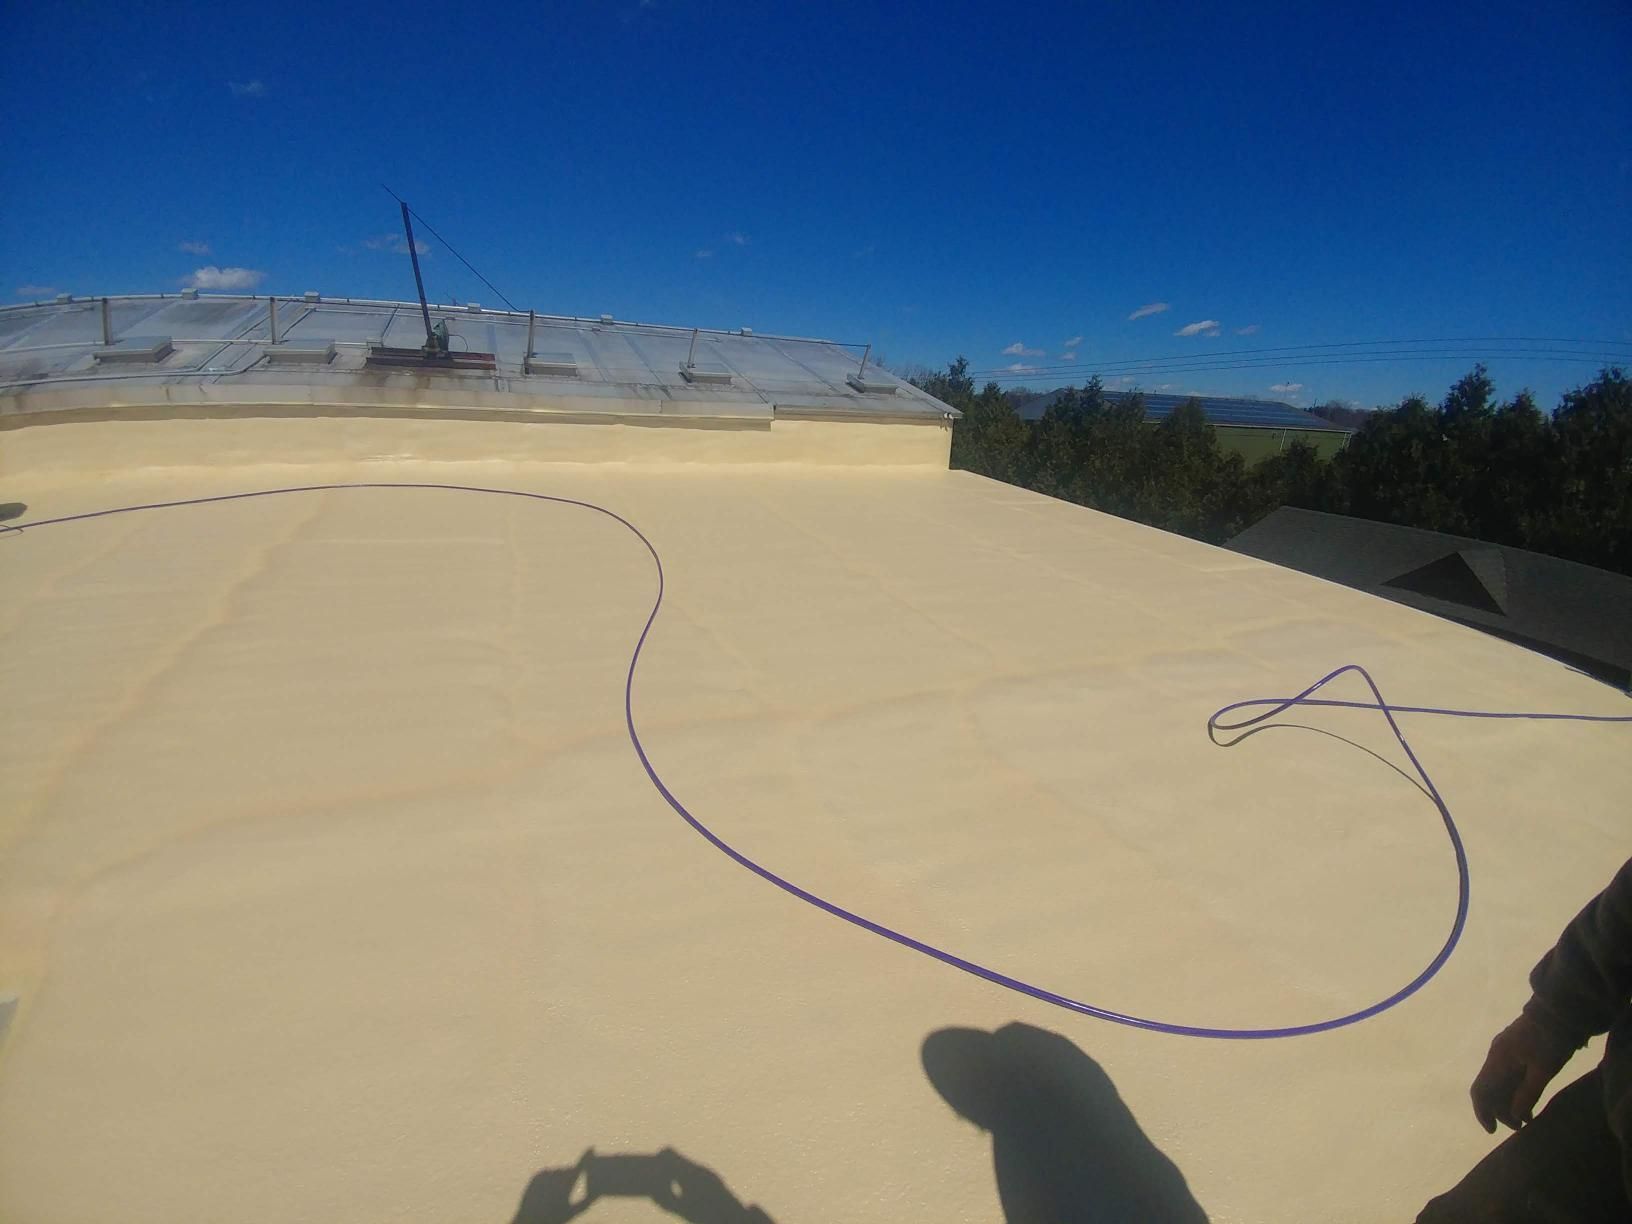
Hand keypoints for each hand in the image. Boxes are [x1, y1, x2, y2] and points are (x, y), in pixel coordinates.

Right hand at [1470, 1014, 1574, 1132]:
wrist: (1558, 1012)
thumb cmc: (1550, 1042)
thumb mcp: (1543, 1071)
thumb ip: (1527, 1094)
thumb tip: (1513, 1115)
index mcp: (1498, 1061)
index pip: (1480, 1091)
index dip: (1483, 1112)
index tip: (1493, 1131)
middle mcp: (1495, 1056)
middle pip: (1489, 1089)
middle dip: (1501, 1110)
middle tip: (1520, 1127)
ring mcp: (1504, 1051)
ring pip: (1498, 1082)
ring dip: (1508, 1101)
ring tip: (1526, 1118)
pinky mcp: (1514, 1048)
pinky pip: (1506, 1074)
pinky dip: (1513, 1090)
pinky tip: (1527, 1101)